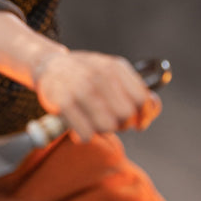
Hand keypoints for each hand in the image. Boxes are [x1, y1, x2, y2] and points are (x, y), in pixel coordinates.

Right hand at [32, 48, 161, 142]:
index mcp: (114, 67)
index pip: (141, 99)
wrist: (49, 65)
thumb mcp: (112, 73)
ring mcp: (80, 88)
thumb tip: (152, 109)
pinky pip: (85, 134)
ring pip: (107, 127)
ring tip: (92, 121)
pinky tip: (78, 126)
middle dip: (121, 124)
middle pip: (125, 116)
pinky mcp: (62, 103)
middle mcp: (98, 75)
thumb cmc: (86, 74)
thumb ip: (135, 90)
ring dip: (101, 130)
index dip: (143, 115)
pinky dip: (84, 135)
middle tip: (109, 119)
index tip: (138, 121)